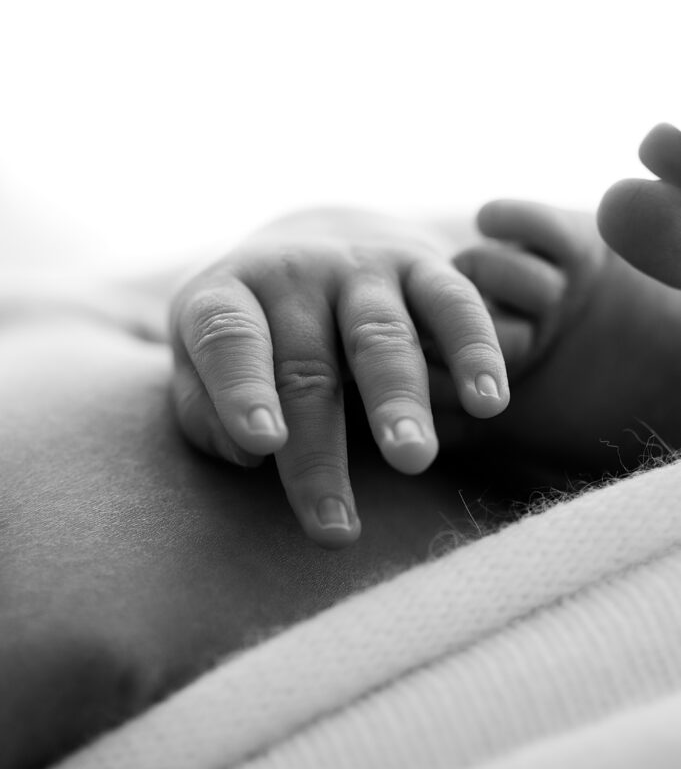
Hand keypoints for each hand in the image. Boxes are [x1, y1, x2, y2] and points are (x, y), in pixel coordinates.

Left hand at [169, 206, 509, 547]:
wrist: (316, 242)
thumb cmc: (254, 333)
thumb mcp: (202, 363)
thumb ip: (204, 411)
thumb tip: (248, 453)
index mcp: (226, 293)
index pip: (229, 338)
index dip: (242, 388)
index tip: (263, 444)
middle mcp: (293, 272)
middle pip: (307, 365)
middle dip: (321, 446)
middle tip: (335, 525)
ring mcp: (361, 266)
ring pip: (381, 336)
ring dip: (398, 400)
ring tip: (412, 459)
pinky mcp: (423, 265)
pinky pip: (454, 304)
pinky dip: (475, 350)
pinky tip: (490, 402)